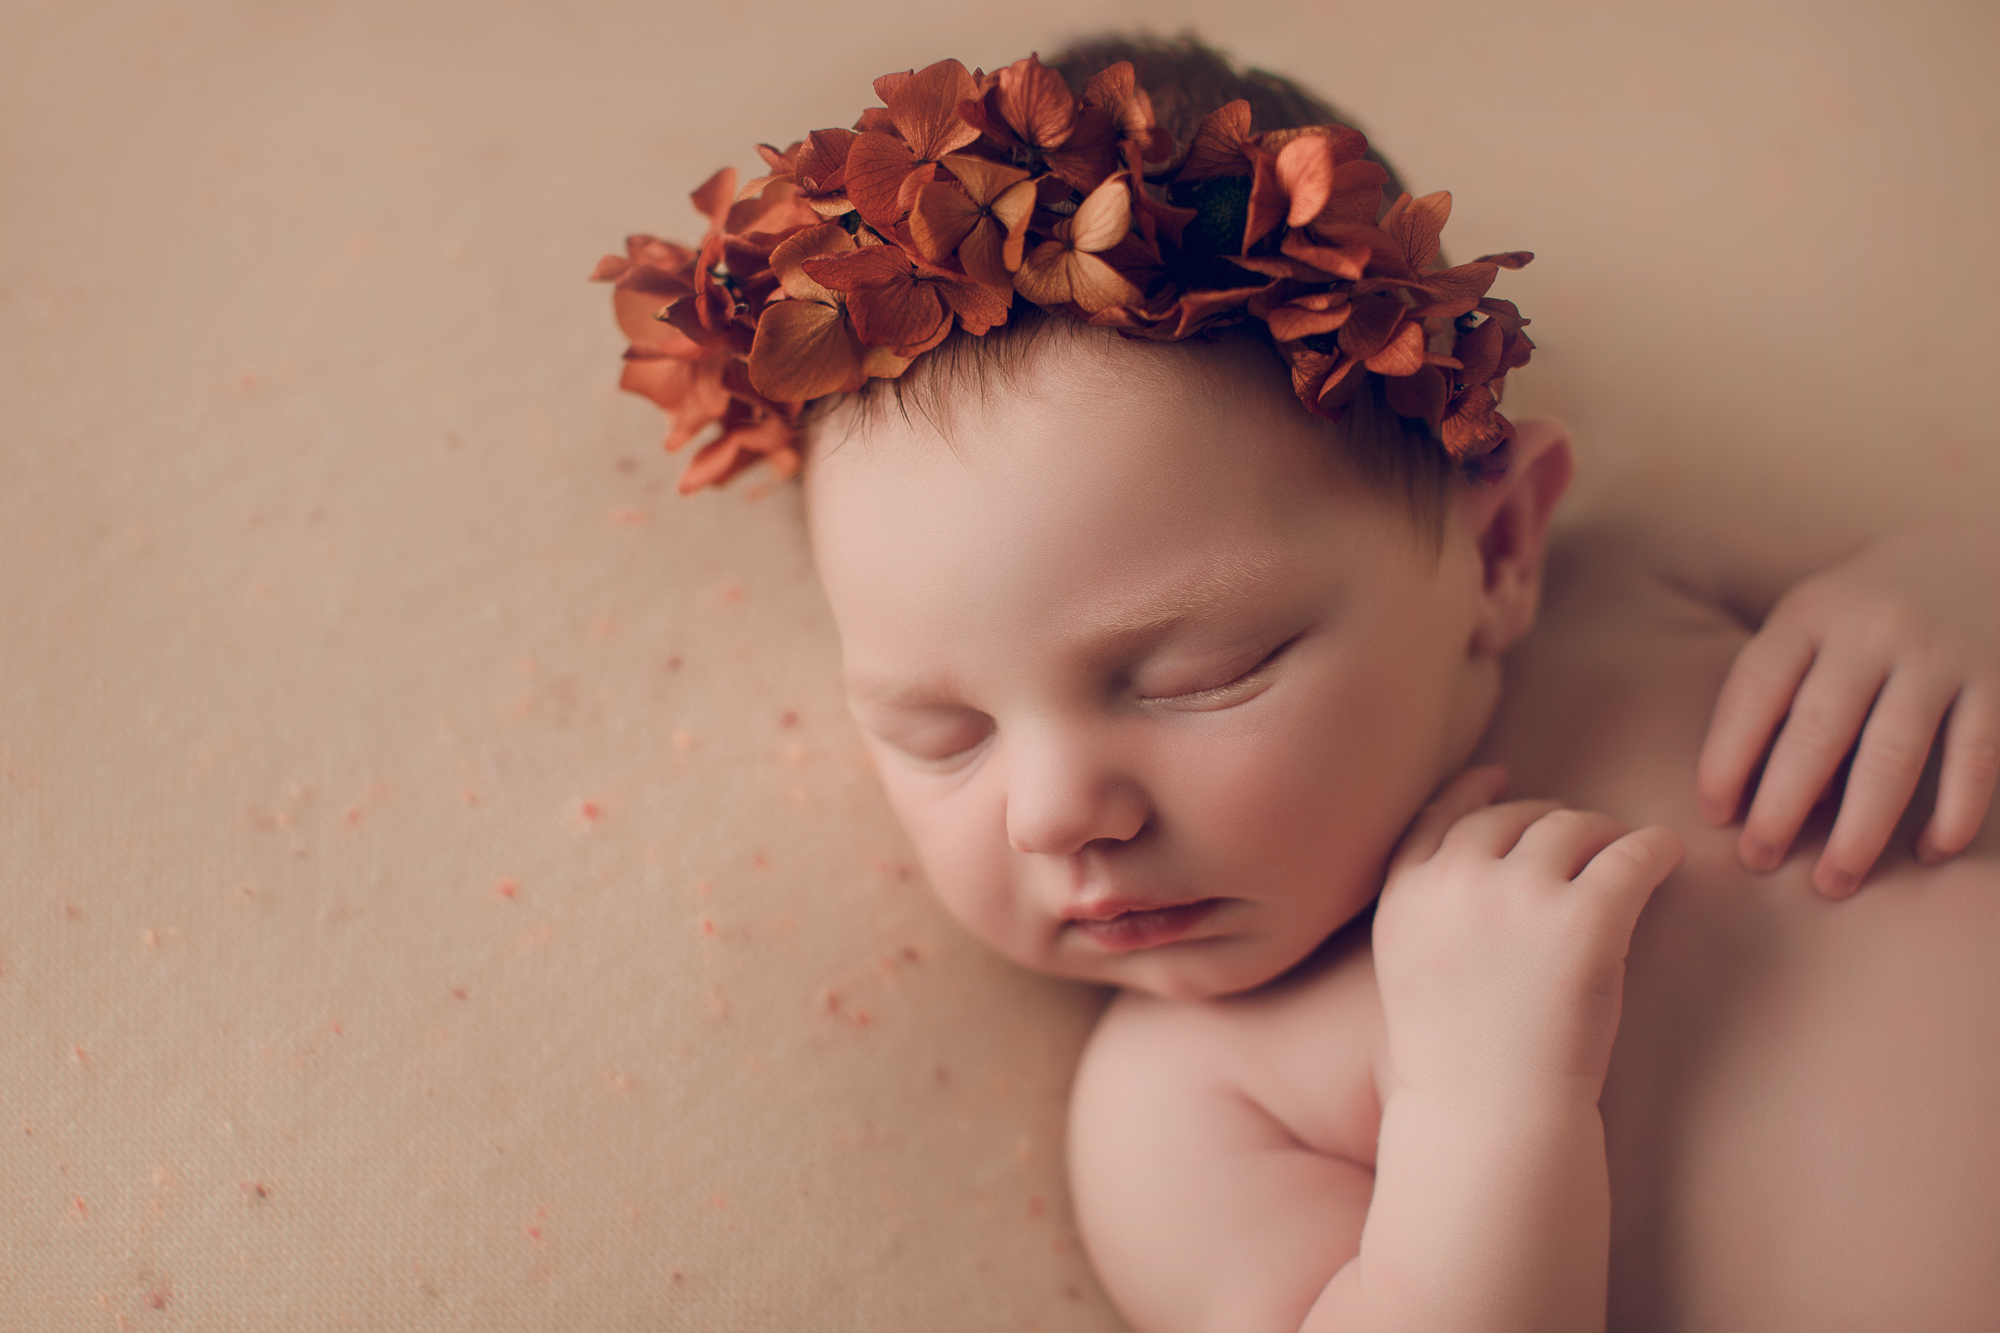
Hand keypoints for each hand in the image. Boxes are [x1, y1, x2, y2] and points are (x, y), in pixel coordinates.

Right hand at [1373, 767, 1683, 1107]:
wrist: (1490, 1121)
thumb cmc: (1459, 1063)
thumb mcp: (1411, 969)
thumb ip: (1433, 908)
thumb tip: (1489, 848)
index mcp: (1407, 896)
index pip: (1438, 815)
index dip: (1474, 791)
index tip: (1501, 779)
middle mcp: (1456, 882)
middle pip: (1512, 817)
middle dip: (1550, 821)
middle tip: (1585, 839)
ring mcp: (1519, 896)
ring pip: (1573, 826)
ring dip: (1602, 834)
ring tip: (1624, 855)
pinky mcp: (1586, 918)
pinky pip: (1634, 855)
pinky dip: (1655, 849)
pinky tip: (1667, 856)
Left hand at [1695, 529, 1999, 897]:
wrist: (1976, 558)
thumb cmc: (1863, 616)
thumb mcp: (1810, 624)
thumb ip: (1777, 691)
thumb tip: (1741, 796)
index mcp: (1809, 614)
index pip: (1754, 693)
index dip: (1727, 758)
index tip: (1714, 816)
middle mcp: (1872, 630)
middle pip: (1818, 733)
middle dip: (1782, 806)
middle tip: (1759, 861)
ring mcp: (1940, 655)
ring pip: (1892, 757)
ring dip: (1860, 830)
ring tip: (1833, 882)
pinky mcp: (1998, 681)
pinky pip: (1974, 760)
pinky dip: (1952, 814)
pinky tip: (1927, 852)